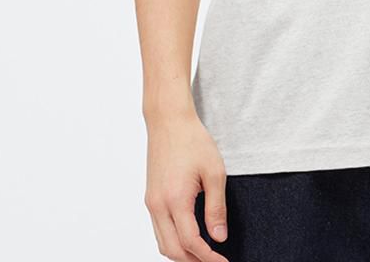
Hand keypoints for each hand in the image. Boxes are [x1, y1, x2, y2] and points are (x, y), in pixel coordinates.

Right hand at [144, 111, 230, 261]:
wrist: (169, 121)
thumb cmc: (193, 141)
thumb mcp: (214, 172)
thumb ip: (216, 207)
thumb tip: (219, 237)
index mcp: (175, 199)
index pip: (191, 242)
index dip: (208, 257)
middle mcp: (158, 205)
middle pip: (172, 250)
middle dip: (193, 261)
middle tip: (214, 260)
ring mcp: (151, 202)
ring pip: (162, 242)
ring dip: (181, 253)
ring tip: (203, 253)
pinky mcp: (150, 197)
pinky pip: (158, 229)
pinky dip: (172, 240)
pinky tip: (188, 236)